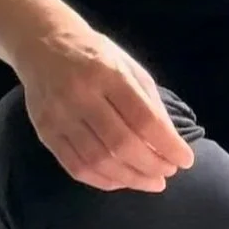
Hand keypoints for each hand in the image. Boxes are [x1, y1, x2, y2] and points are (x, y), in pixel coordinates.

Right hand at [17, 25, 194, 192]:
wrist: (43, 46)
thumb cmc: (96, 57)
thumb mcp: (129, 68)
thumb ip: (149, 104)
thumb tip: (168, 145)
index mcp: (108, 75)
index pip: (144, 119)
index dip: (168, 145)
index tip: (185, 160)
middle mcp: (81, 95)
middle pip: (121, 143)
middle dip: (151, 165)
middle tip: (167, 174)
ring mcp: (59, 115)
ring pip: (98, 160)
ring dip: (129, 177)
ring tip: (149, 182)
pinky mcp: (44, 131)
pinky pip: (74, 165)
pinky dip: (101, 180)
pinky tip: (119, 181)